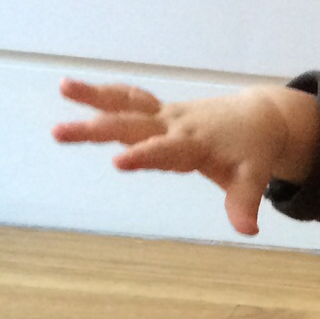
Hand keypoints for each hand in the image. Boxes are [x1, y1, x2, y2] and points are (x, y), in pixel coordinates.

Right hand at [52, 78, 319, 235]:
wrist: (259, 118)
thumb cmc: (252, 152)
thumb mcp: (252, 177)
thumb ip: (244, 202)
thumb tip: (248, 231)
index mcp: (194, 144)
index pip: (165, 151)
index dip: (143, 156)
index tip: (118, 162)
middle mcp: (175, 125)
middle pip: (132, 125)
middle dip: (98, 129)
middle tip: (60, 132)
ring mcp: (166, 115)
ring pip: (126, 104)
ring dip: (95, 97)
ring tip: (63, 87)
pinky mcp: (160, 111)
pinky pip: (131, 100)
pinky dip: (106, 94)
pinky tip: (72, 90)